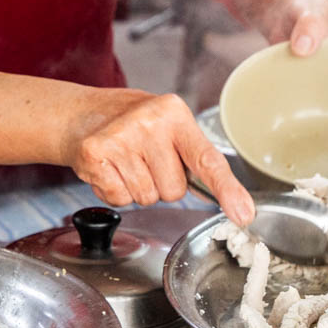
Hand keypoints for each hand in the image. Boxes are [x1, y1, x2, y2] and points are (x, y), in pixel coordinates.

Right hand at [63, 90, 253, 225]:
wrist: (83, 115)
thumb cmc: (134, 127)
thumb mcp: (171, 128)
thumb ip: (198, 160)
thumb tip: (234, 203)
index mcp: (175, 114)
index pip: (207, 159)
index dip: (228, 190)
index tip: (243, 214)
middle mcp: (149, 122)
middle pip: (174, 190)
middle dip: (162, 184)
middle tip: (145, 161)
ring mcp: (120, 137)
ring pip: (147, 198)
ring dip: (138, 189)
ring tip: (127, 164)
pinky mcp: (94, 154)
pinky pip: (119, 199)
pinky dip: (115, 192)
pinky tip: (110, 169)